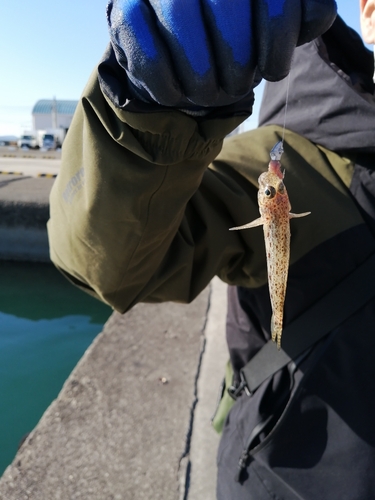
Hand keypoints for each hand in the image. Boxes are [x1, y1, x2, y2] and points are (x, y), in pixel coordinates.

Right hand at [106, 0, 336, 107]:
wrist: (176, 50)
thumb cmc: (233, 38)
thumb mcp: (271, 25)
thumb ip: (300, 13)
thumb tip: (314, 17)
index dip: (277, 36)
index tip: (272, 71)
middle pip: (225, 3)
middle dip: (237, 62)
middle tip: (237, 88)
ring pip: (180, 15)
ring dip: (200, 75)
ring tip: (209, 96)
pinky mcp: (123, 9)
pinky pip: (144, 44)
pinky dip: (164, 82)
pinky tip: (175, 96)